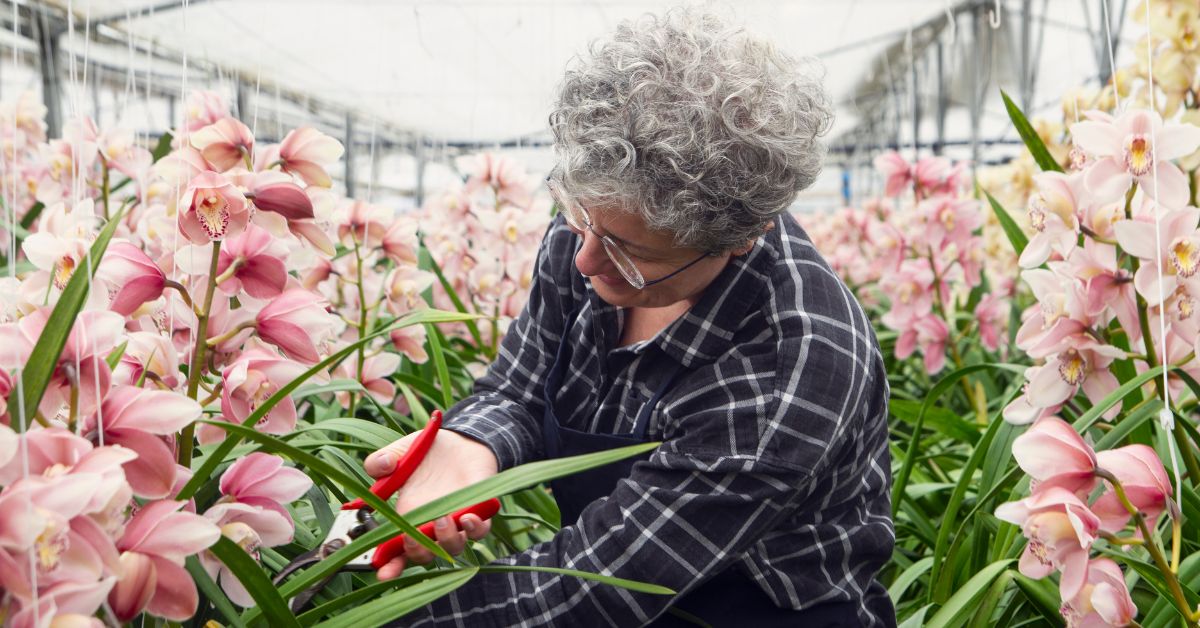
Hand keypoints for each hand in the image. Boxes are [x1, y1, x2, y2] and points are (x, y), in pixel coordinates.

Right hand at [364, 428, 498, 578]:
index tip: (382, 571)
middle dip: (418, 552)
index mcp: (408, 516)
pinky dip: (475, 529)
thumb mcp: (400, 452)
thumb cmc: (427, 451)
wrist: (461, 439)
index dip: (390, 565)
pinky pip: (480, 531)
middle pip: (425, 556)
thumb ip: (381, 461)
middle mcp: (432, 524)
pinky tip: (468, 517)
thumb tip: (379, 468)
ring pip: (453, 547)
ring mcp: (456, 520)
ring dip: (446, 540)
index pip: (397, 550)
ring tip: (442, 519)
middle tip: (413, 537)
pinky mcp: (479, 511)